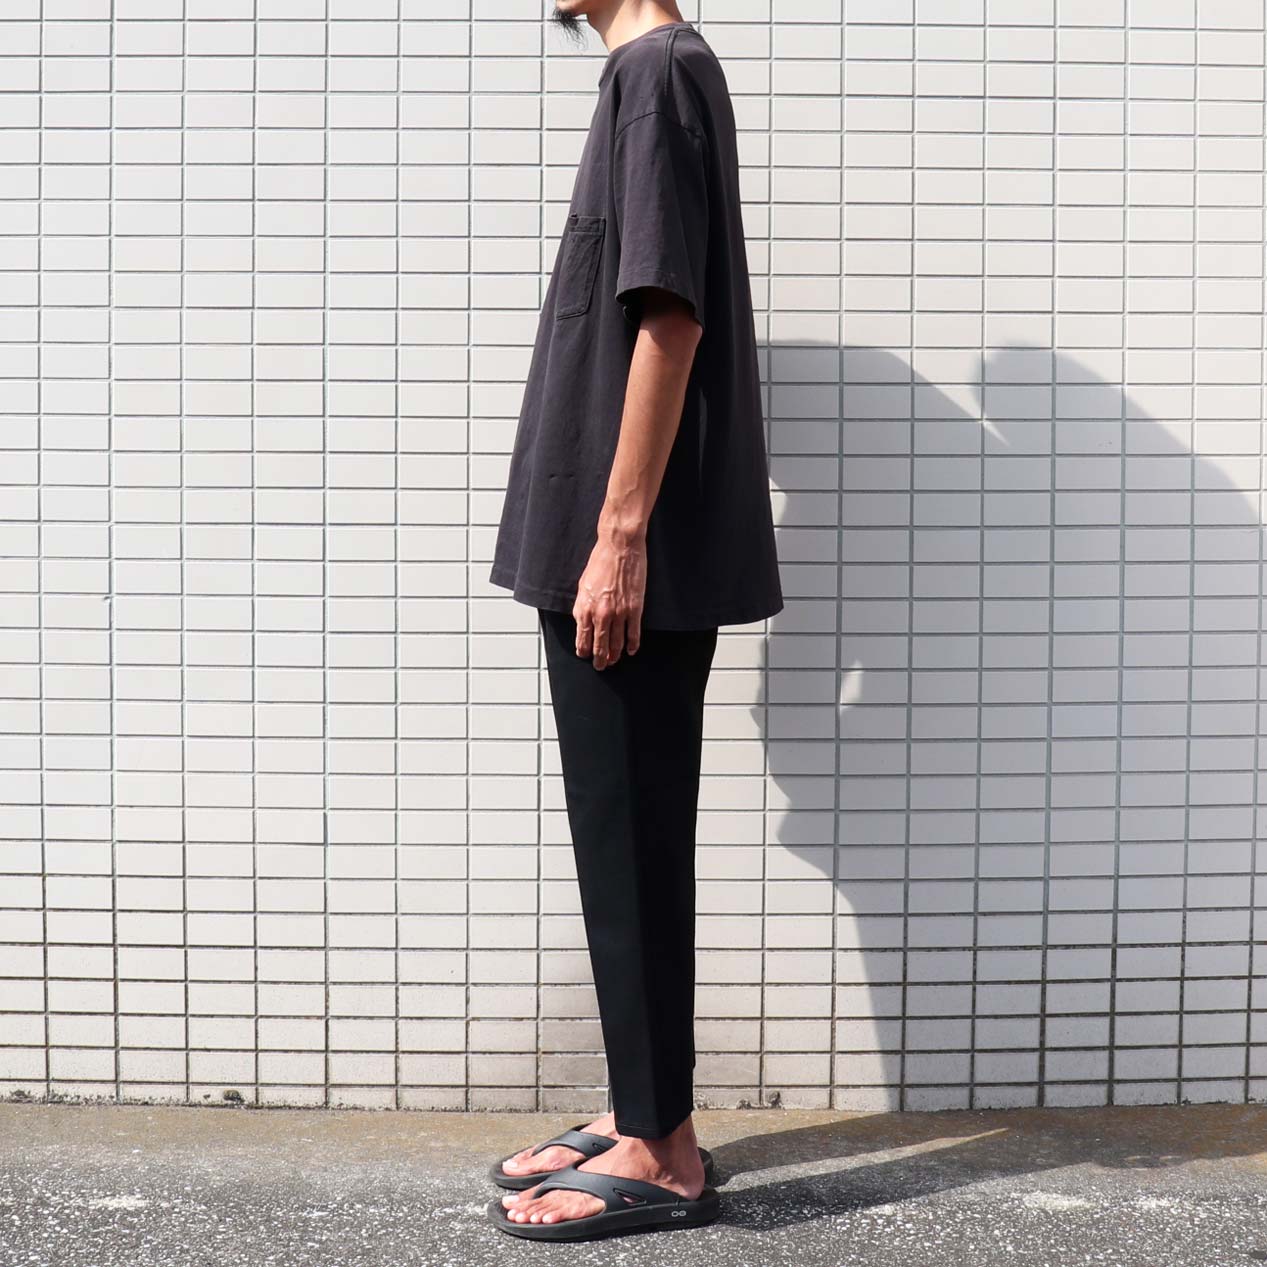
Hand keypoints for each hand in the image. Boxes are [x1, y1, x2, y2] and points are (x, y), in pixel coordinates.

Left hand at [572, 530, 645, 668]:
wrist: (619, 547)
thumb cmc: (600, 563)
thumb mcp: (583, 586)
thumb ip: (583, 607)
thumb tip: (584, 623)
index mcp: (585, 608)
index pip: (582, 639)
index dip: (584, 651)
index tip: (586, 656)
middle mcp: (600, 614)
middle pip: (599, 646)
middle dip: (599, 659)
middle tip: (601, 666)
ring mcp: (619, 613)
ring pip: (616, 643)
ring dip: (615, 655)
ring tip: (614, 661)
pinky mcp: (635, 609)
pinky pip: (633, 634)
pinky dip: (632, 645)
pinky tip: (631, 650)